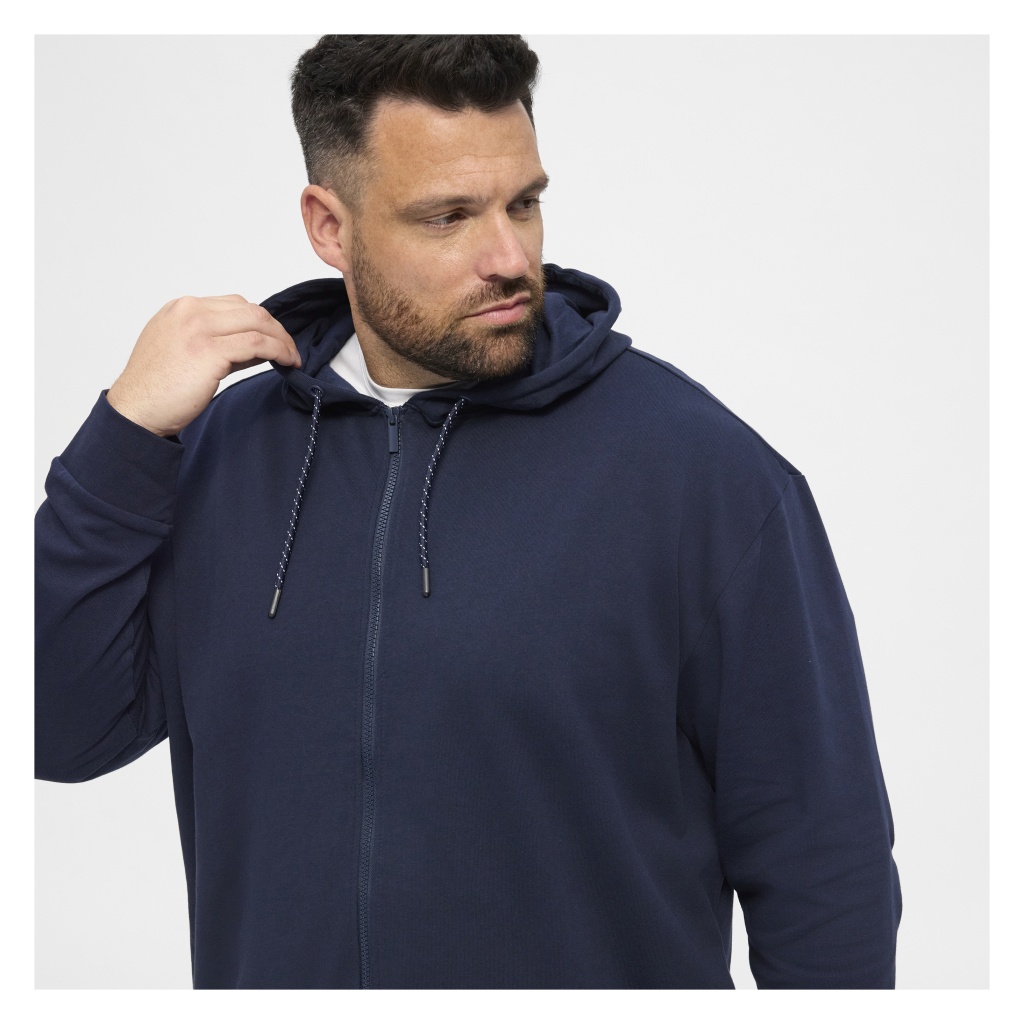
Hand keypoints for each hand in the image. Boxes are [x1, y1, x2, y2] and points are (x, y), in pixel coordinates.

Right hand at [105, 294, 301, 436]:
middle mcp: (190, 311)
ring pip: (257, 322)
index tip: (273, 339)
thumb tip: (257, 346)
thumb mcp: (183, 351)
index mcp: (181, 308)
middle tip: (289, 349)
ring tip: (292, 358)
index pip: (234, 304)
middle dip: (276, 329)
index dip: (260, 321)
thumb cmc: (157, 388)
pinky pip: (257, 343)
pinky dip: (278, 351)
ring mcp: (199, 329)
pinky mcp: (209, 351)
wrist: (136, 409)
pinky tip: (286, 362)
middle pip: (250, 310)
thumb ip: (217, 342)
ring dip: (282, 340)